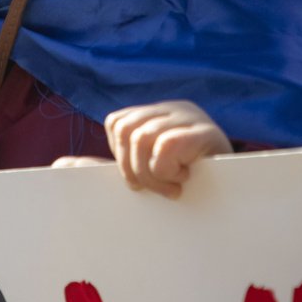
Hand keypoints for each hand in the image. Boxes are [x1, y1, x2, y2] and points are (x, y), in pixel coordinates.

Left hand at [104, 100, 231, 198]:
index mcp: (158, 113)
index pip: (117, 123)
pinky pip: (166, 145)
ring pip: (142, 138)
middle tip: (158, 188)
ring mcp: (191, 116)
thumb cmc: (193, 184)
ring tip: (173, 187)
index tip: (144, 179)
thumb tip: (61, 164)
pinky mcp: (207, 131)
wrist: (240, 193)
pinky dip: (167, 170)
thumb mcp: (149, 171)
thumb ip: (112, 167)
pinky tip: (185, 179)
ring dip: (153, 175)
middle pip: (126, 130)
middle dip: (133, 169)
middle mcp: (173, 108)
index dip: (122, 156)